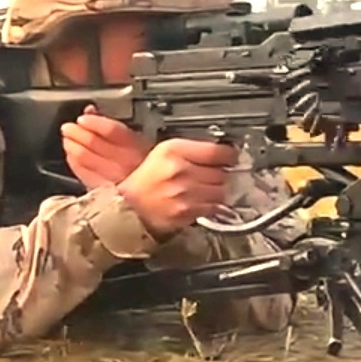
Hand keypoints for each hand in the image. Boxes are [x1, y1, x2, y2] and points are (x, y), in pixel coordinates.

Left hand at [61, 106, 149, 188]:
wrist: (149, 188)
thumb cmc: (141, 161)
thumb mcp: (133, 138)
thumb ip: (110, 123)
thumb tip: (90, 111)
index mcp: (137, 145)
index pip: (111, 130)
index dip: (93, 122)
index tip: (82, 118)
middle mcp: (126, 162)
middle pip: (94, 143)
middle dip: (76, 132)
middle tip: (68, 128)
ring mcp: (114, 178)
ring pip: (84, 158)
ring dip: (72, 146)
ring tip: (68, 140)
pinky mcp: (103, 189)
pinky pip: (82, 173)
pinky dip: (73, 162)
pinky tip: (72, 156)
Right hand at [116, 138, 240, 239]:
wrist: (129, 206)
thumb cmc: (145, 180)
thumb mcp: (163, 153)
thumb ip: (191, 150)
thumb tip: (218, 152)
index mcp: (174, 150)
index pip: (216, 151)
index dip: (229, 154)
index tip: (231, 156)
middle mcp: (180, 170)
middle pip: (222, 172)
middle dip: (222, 173)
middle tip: (217, 173)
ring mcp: (185, 192)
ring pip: (221, 190)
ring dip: (219, 190)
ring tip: (209, 188)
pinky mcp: (187, 211)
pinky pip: (213, 207)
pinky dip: (212, 204)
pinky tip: (203, 200)